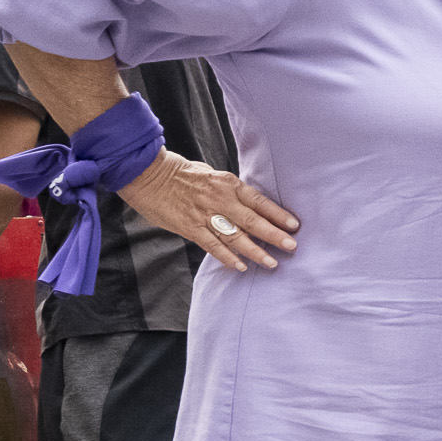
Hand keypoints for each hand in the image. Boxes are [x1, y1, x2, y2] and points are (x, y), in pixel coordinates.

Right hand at [120, 150, 298, 270]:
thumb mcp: (212, 175)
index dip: (278, 214)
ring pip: (235, 236)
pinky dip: (227, 257)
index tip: (294, 225)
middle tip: (291, 246)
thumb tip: (251, 207)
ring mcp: (204, 215)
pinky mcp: (189, 227)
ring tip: (271, 263)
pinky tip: (240, 266)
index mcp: (228, 184)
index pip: (259, 201)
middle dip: (274, 235)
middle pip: (252, 221)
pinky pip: (212, 245)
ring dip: (255, 251)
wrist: (147, 174)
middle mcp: (220, 200)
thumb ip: (231, 192)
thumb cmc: (181, 174)